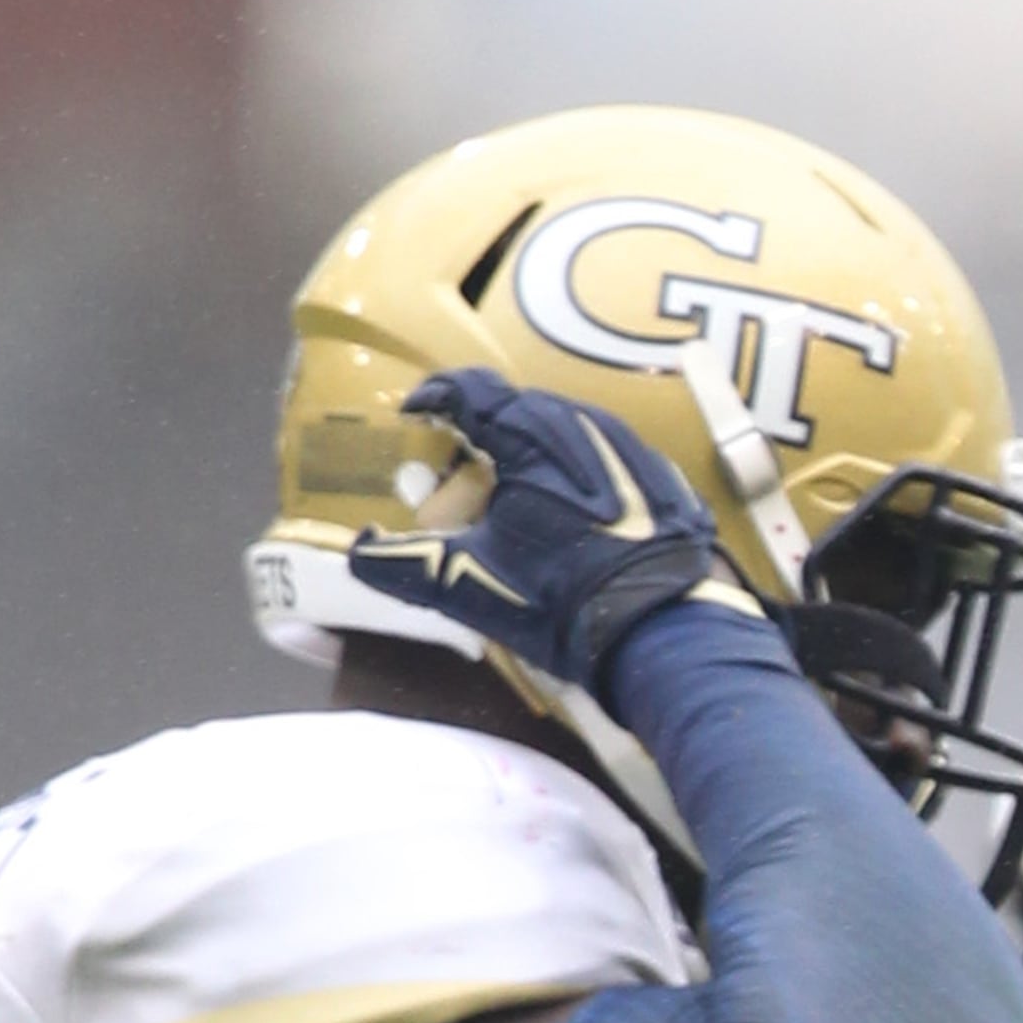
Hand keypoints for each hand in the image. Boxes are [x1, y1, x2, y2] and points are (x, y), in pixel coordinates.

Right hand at [345, 367, 741, 704]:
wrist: (664, 631)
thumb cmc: (559, 602)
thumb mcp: (471, 585)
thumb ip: (407, 564)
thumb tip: (357, 550)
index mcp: (527, 430)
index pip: (467, 391)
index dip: (434, 401)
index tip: (415, 414)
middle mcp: (580, 420)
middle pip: (512, 418)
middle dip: (476, 454)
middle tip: (456, 500)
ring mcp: (627, 445)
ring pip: (558, 441)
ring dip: (525, 470)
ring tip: (509, 520)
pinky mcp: (660, 477)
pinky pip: (600, 466)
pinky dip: (570, 487)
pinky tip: (565, 530)